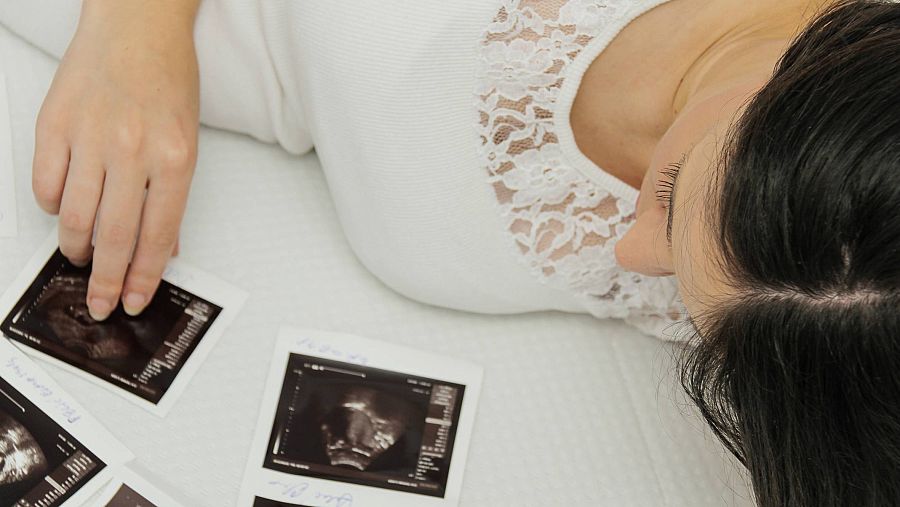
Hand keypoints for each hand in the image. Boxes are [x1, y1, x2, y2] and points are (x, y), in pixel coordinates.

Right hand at [32, 0, 200, 319]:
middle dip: (106, 280)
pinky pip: (44, 184)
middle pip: (115, 237)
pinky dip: (51, 207)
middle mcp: (132, 151)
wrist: (136, 25)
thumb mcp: (188, 141)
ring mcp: (89, 137)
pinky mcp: (53, 125)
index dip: (144, 277)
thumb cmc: (167, 80)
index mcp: (175, 158)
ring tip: (81, 258)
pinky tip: (62, 210)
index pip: (158, 236)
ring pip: (73, 218)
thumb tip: (165, 248)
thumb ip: (173, 198)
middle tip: (100, 303)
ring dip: (76, 249)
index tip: (134, 300)